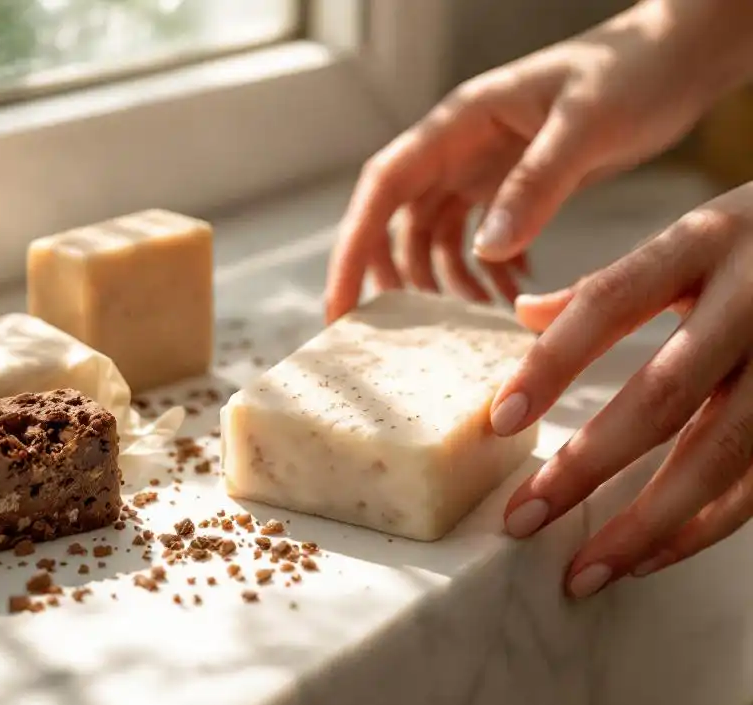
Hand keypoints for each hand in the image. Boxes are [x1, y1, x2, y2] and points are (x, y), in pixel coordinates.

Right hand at [325, 0, 752, 321]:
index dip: (353, 248)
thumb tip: (488, 253)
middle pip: (395, 220)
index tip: (340, 306)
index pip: (382, 187)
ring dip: (444, 283)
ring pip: (434, 238)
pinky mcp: (510, 188)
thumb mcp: (586, 125)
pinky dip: (484, 273)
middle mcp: (458, 148)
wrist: (677, 57)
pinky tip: (512, 295)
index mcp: (458, 122)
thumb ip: (536, 184)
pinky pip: (476, 240)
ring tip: (470, 322)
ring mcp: (481, 169)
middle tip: (392, 334)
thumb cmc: (632, 70)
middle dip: (388, 277)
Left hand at [494, 182, 752, 597]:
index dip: (552, 363)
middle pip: (662, 394)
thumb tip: (525, 314)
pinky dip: (705, 527)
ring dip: (646, 523)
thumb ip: (611, 278)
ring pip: (720, 452)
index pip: (609, 304)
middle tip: (520, 521)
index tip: (499, 421)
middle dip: (586, 466)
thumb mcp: (695, 236)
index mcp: (705, 242)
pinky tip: (650, 559)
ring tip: (584, 571)